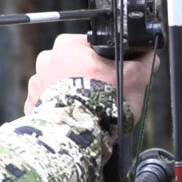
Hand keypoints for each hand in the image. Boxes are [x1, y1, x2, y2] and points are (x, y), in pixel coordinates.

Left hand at [25, 34, 153, 120]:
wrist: (78, 136)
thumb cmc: (103, 103)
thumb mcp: (134, 78)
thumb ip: (144, 63)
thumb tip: (150, 56)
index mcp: (69, 45)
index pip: (91, 46)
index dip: (105, 60)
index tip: (112, 74)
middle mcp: (48, 59)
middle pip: (74, 63)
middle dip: (87, 76)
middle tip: (101, 93)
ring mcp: (37, 83)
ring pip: (60, 82)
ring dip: (71, 92)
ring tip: (87, 108)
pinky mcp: (31, 105)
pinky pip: (49, 102)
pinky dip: (60, 107)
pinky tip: (73, 116)